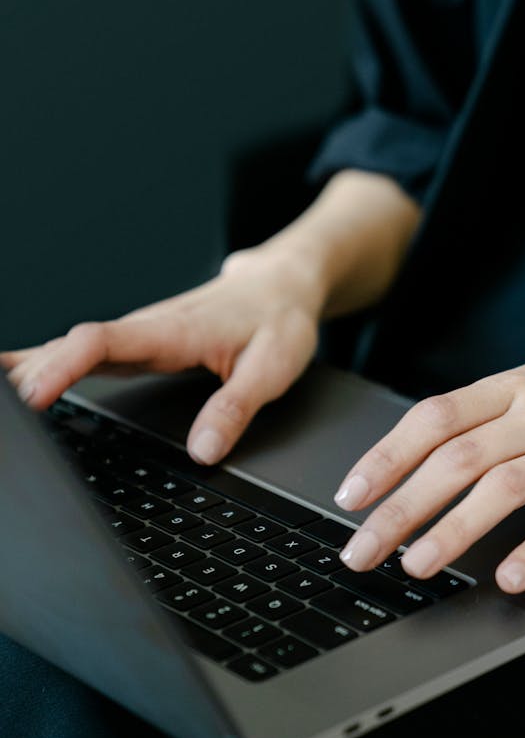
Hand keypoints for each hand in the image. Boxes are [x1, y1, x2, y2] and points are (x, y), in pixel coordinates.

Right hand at [0, 245, 323, 464]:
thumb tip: (202, 452)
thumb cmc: (279, 319)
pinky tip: (16, 374)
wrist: (282, 285)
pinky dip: (45, 361)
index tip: (34, 395)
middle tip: (4, 416)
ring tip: (0, 401)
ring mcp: (137, 335)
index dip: (62, 367)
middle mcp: (145, 329)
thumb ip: (236, 409)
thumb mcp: (272, 369)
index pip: (102, 343)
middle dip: (29, 376)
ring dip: (30, 369)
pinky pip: (81, 351)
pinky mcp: (137, 343)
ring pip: (69, 348)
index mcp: (172, 331)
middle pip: (70, 348)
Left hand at [334, 351, 524, 592]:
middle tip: (362, 548)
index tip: (351, 495)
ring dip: (451, 531)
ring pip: (500, 489)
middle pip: (454, 459)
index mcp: (512, 388)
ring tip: (416, 565)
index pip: (433, 418)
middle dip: (399, 508)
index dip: (386, 457)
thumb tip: (417, 449)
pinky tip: (506, 577)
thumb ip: (485, 413)